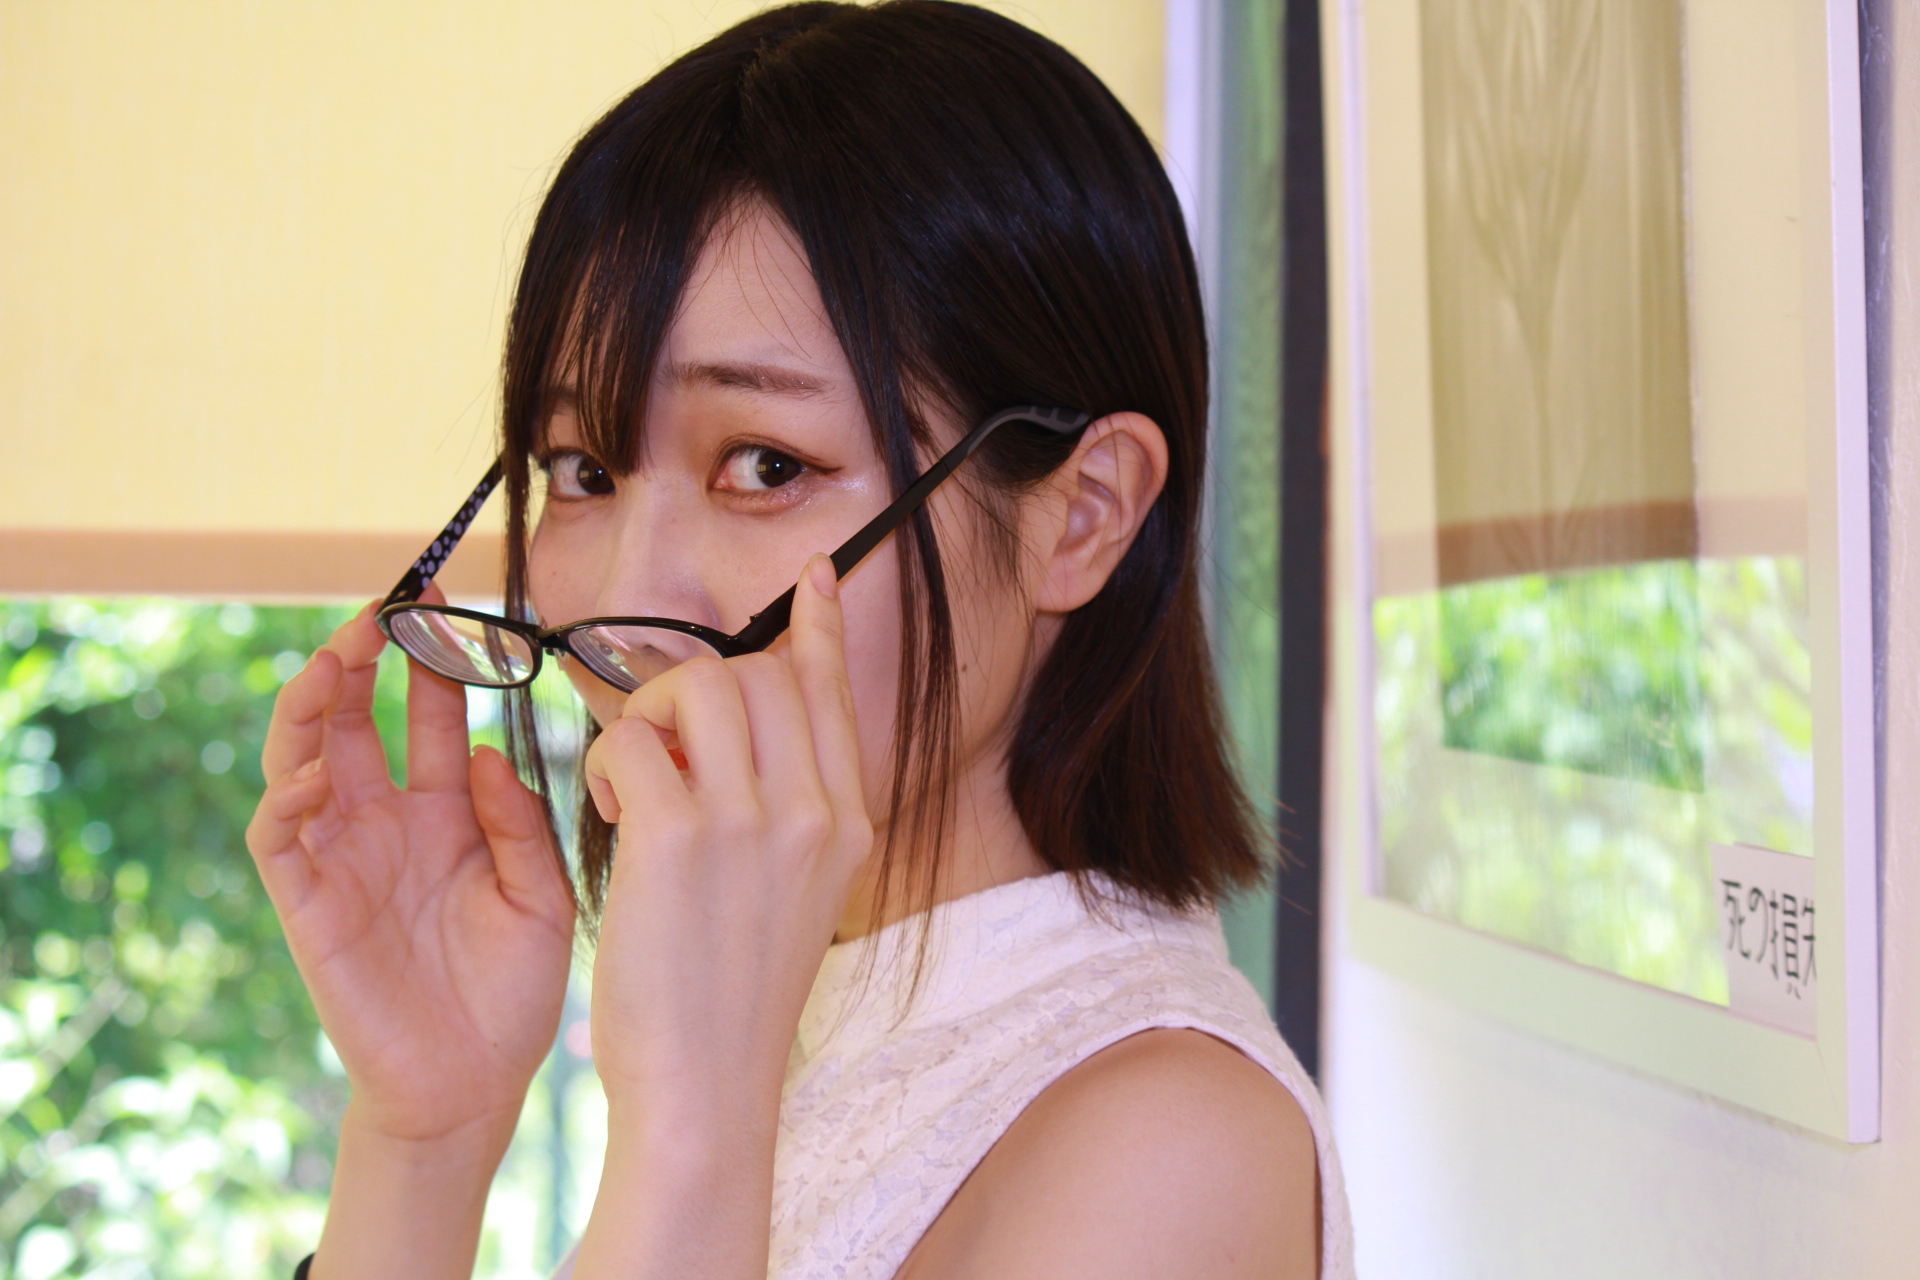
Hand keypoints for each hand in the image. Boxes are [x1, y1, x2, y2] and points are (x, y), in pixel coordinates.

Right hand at [245, 590, 576, 1149]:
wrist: (475, 1084)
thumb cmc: (513, 990)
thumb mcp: (542, 895)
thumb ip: (517, 823)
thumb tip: (485, 749)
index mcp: (447, 811)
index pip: (430, 714)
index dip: (431, 656)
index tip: (443, 597)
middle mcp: (388, 822)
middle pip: (354, 717)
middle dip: (360, 656)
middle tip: (384, 606)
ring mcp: (342, 857)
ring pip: (301, 759)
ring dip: (310, 706)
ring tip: (335, 660)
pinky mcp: (308, 904)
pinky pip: (280, 837)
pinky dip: (287, 796)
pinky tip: (318, 770)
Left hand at [581, 554, 870, 1121]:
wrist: (709, 1087)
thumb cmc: (732, 997)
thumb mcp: (794, 895)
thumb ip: (785, 810)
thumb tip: (741, 732)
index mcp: (846, 822)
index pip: (832, 693)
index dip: (820, 629)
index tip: (817, 578)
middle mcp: (813, 810)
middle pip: (757, 672)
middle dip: (692, 687)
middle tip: (658, 745)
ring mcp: (754, 821)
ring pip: (693, 687)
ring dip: (644, 715)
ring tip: (634, 784)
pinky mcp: (681, 839)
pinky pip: (631, 742)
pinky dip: (608, 763)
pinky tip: (613, 815)